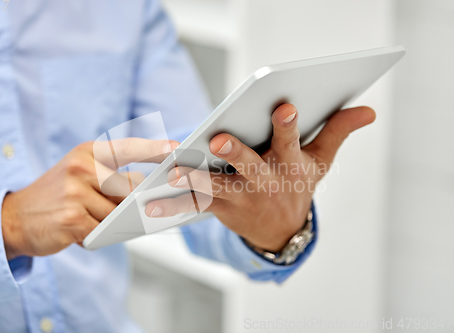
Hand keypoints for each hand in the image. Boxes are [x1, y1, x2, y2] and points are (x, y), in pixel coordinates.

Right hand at [2, 138, 178, 259]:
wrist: (14, 219)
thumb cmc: (56, 197)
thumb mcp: (80, 175)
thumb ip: (112, 178)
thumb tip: (146, 188)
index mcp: (86, 152)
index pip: (127, 147)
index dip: (153, 148)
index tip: (177, 148)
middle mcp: (81, 167)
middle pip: (129, 189)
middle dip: (130, 204)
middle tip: (123, 209)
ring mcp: (75, 192)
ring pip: (117, 214)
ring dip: (109, 223)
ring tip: (86, 218)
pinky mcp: (72, 218)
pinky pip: (102, 231)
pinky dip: (96, 235)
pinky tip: (78, 230)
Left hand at [145, 103, 374, 251]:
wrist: (282, 231)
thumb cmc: (298, 184)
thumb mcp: (320, 161)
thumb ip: (337, 130)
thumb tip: (368, 110)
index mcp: (289, 165)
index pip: (291, 142)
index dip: (289, 126)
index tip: (285, 106)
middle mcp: (265, 182)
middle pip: (250, 165)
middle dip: (236, 152)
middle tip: (219, 138)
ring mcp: (241, 198)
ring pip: (216, 188)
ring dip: (196, 180)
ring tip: (174, 173)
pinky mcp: (221, 210)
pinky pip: (195, 206)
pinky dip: (174, 204)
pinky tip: (153, 203)